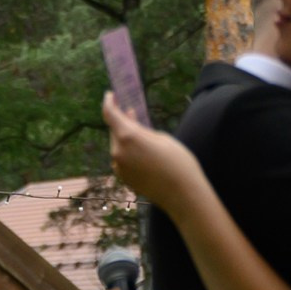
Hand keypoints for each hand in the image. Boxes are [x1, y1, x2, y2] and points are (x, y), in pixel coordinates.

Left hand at [102, 91, 203, 214]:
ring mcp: (119, 167)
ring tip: (141, 133)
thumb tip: (129, 121)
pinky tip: (142, 152)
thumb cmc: (177, 161)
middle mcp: (118, 152)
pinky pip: (122, 160)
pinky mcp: (123, 178)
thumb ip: (141, 129)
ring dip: (126, 138)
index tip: (111, 95)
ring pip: (118, 146)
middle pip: (115, 131)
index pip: (110, 114)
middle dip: (122, 121)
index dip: (109, 103)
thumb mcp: (161, 137)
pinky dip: (128, 152)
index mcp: (127, 137)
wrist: (182, 194)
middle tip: (132, 111)